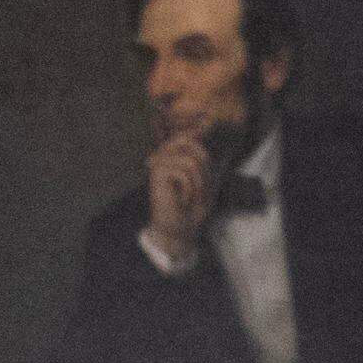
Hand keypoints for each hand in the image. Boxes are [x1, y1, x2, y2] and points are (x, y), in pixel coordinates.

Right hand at [144, 129, 215, 258]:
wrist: (179, 232)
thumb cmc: (192, 210)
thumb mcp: (206, 180)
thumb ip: (203, 158)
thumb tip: (206, 130)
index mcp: (176, 156)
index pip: (193, 137)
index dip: (203, 154)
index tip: (202, 181)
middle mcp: (166, 155)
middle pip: (192, 142)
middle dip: (203, 169)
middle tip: (199, 189)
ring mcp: (160, 162)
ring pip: (191, 160)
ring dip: (198, 184)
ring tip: (190, 198)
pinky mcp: (157, 172)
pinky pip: (183, 171)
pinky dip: (189, 188)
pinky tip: (182, 200)